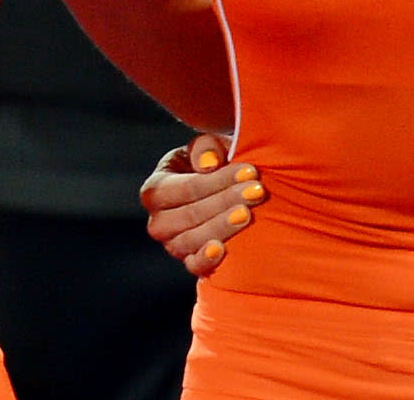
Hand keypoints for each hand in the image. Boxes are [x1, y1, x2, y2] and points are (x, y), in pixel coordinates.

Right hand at [140, 133, 266, 276]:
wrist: (224, 191)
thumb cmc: (216, 164)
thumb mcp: (209, 148)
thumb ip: (206, 148)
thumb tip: (209, 163)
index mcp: (156, 188)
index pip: (186, 186)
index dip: (218, 180)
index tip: (249, 171)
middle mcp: (158, 220)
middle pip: (190, 214)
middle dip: (226, 201)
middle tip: (257, 191)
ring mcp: (172, 244)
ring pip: (192, 240)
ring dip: (222, 226)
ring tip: (249, 213)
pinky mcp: (189, 262)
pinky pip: (193, 266)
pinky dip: (205, 260)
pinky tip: (222, 250)